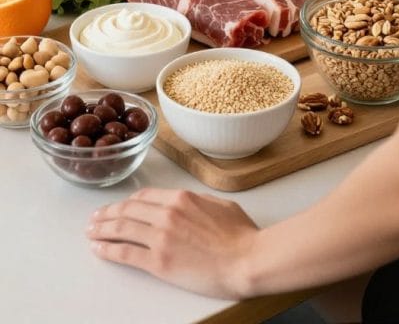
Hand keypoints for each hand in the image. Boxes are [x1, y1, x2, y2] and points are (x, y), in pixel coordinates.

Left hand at [87, 187, 257, 297]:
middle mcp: (167, 213)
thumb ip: (198, 202)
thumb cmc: (241, 235)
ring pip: (122, 229)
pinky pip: (126, 254)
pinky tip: (100, 250)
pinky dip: (109, 250)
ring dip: (102, 230)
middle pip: (128, 210)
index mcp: (181, 198)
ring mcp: (161, 237)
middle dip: (108, 214)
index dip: (127, 202)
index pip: (145, 196)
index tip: (119, 207)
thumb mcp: (220, 205)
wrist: (247, 259)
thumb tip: (189, 204)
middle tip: (95, 218)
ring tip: (91, 232)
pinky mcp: (159, 262)